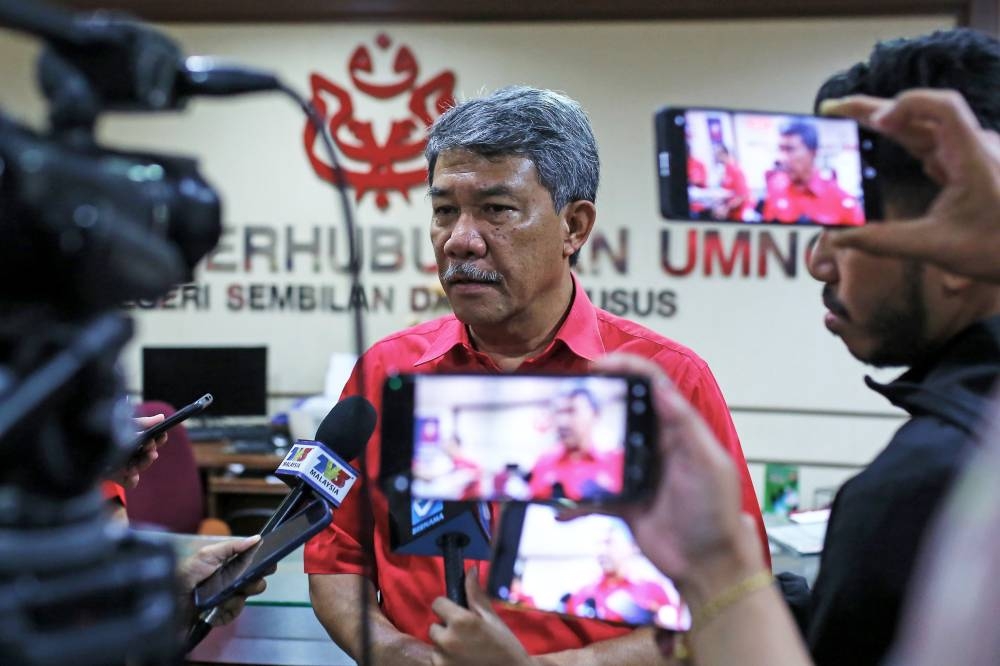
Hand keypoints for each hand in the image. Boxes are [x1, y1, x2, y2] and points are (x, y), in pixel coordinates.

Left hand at [106, 414, 168, 488]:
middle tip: (151, 445)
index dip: (159, 438)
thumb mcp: (123, 425)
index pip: (152, 440)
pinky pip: (131, 482)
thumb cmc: (104, 435)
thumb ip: (142, 422)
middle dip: (152, 449)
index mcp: (134, 441)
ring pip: (142, 466)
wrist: (81, 447)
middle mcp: (131, 454)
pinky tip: (131, 472)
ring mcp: (125, 467)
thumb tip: (161, 417)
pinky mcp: (118, 478)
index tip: (162, 434)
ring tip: (147, 456)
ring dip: (146, 461)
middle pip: (148, 454)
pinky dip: (133, 479)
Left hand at [178, 535, 269, 625]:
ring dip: (235, 600)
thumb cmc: (187, 574)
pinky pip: (233, 615)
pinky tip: (215, 611)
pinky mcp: (220, 615)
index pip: (253, 565)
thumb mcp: (207, 554)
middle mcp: (229, 582)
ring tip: (222, 600)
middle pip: (254, 583)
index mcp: (228, 566)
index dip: (263, 565)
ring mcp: (225, 600)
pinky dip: (225, 614)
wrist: (168, 603)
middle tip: (245, 584)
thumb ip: (232, 546)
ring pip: (244, 600)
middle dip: (254, 584)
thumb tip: (257, 538)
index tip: (270, 565)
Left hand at [429, 565, 533, 665]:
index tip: (458, 615)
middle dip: (446, 629)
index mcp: (461, 621)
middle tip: (467, 637)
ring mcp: (443, 659)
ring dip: (445, 646)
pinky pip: (437, 660)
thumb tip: (471, 570)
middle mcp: (448, 640)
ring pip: (435, 645)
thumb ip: (475, 594)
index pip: (437, 603)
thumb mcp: (491, 618)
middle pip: (434, 626)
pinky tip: (464, 662)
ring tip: (467, 652)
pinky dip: (446, 661)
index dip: (447, 607)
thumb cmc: (505, 647)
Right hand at [561, 353, 762, 604]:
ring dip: (576, 446)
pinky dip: (573, 502)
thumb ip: (684, 425)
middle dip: (593, 401)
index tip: (598, 366)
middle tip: (564, 396)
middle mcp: (652, 445)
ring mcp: (634, 472)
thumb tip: (659, 387)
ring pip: (599, 450)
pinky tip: (557, 508)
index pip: (650, 387)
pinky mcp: (620, 501)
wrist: (707, 565)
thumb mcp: (708, 463)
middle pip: (618, 412)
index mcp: (677, 430)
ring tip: (553, 439)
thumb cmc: (714, 512)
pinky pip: (590, 496)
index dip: (626, 369)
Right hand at [820, 89, 999, 281]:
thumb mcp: (937, 248)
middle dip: (876, 108)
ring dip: (886, 120)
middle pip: (922, 111)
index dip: (906, 106)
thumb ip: (883, 241)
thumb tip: (838, 238)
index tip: (876, 122)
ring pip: (924, 125)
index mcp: (973, 158)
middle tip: (834, 108)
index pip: (944, 108)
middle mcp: (974, 146)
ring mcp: (972, 152)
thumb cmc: (996, 249)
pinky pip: (931, 140)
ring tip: (847, 120)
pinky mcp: (968, 162)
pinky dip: (900, 136)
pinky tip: (879, 139)